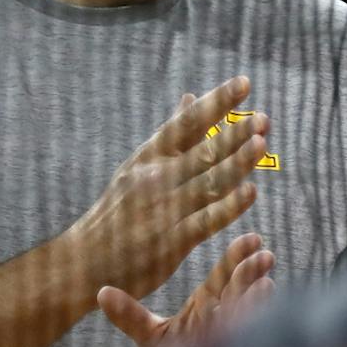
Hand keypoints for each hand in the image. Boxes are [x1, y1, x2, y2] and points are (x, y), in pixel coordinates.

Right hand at [67, 79, 268, 302]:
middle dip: (234, 134)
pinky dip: (228, 206)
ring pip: (208, 182)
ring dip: (236, 162)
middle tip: (264, 117)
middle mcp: (154, 178)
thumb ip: (172, 136)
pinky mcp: (170, 241)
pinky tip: (252, 192)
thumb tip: (191, 97)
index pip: (186, 123)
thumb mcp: (139, 167)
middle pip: (202, 151)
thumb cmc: (118, 214)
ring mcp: (163, 209)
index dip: (216, 102)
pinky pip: (205, 220)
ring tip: (261, 142)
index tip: (244, 82)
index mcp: (148, 158)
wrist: (83, 263)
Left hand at [99, 232, 274, 346]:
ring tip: (267, 285)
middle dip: (251, 276)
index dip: (237, 258)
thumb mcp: (148, 334)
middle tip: (266, 256)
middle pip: (239, 293)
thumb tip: (102, 292)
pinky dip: (249, 336)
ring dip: (256, 303)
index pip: (224, 276)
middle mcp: (223, 320)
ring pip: (245, 319)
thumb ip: (130, 315)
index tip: (253, 239)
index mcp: (206, 305)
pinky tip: (260, 323)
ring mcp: (229, 343)